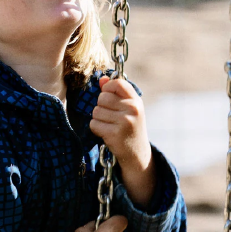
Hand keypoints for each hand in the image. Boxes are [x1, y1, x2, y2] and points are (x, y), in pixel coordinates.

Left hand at [90, 77, 156, 208]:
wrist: (136, 152)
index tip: (108, 95)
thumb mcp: (129, 108)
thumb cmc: (130, 126)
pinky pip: (94, 124)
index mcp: (136, 101)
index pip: (117, 83)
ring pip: (96, 111)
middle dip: (101, 106)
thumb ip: (116, 92)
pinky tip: (106, 132)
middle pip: (102, 98)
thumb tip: (102, 79)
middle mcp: (132, 110)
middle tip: (109, 116)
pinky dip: (96, 128)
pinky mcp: (114, 134)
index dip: (107, 88)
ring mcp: (124, 122)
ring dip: (98, 118)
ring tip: (109, 125)